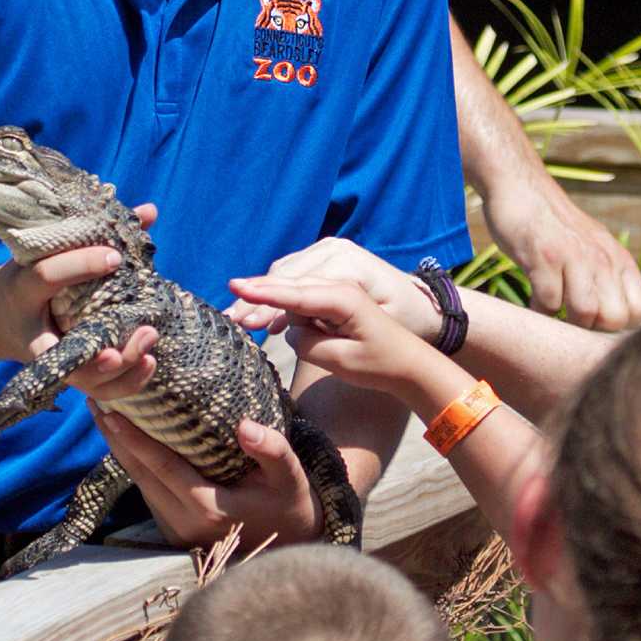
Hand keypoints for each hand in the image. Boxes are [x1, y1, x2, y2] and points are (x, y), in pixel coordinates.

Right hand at [0, 204, 162, 376]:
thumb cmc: (27, 276)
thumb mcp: (47, 252)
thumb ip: (97, 235)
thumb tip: (150, 211)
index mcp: (23, 288)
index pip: (47, 276)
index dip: (80, 264)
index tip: (114, 256)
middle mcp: (35, 330)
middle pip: (70, 348)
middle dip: (108, 342)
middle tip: (147, 329)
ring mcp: (51, 358)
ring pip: (86, 381)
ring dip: (123, 371)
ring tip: (151, 348)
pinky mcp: (66, 374)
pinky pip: (95, 390)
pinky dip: (123, 383)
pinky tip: (149, 363)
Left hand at [89, 404, 322, 547]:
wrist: (290, 546)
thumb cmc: (289, 505)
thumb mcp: (290, 477)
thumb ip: (272, 450)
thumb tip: (246, 426)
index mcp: (208, 508)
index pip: (162, 467)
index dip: (134, 439)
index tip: (112, 411)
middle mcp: (184, 522)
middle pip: (140, 474)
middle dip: (115, 438)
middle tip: (95, 400)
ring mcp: (176, 530)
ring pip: (139, 484)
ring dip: (120, 449)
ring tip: (104, 413)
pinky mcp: (174, 530)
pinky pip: (148, 492)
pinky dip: (134, 464)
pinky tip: (124, 439)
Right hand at [228, 276, 442, 398]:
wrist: (412, 359)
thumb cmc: (383, 363)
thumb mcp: (345, 361)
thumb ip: (310, 343)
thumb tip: (289, 330)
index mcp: (345, 293)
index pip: (296, 291)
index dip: (263, 291)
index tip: (236, 287)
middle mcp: (340, 277)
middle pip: (289, 280)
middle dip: (257, 297)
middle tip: (228, 315)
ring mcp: (337, 277)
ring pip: (292, 282)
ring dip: (268, 300)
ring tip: (240, 318)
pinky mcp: (334, 287)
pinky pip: (301, 289)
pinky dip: (283, 302)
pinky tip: (268, 322)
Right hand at [486, 185, 640, 330]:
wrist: (521, 186)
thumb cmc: (555, 227)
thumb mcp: (593, 246)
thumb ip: (607, 277)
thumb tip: (614, 322)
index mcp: (618, 259)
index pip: (640, 311)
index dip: (620, 326)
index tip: (596, 322)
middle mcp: (602, 258)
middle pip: (614, 319)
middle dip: (591, 329)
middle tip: (571, 318)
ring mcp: (573, 256)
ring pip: (584, 313)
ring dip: (565, 322)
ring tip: (553, 310)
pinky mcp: (543, 257)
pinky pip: (548, 303)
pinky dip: (538, 311)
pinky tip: (533, 301)